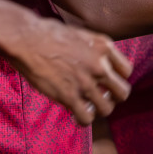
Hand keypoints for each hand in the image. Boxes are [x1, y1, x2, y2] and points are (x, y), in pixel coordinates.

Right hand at [9, 16, 132, 125]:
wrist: (26, 39)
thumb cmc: (47, 33)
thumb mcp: (80, 34)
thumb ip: (93, 50)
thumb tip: (98, 63)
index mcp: (104, 47)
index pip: (126, 70)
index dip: (117, 79)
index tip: (107, 82)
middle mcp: (100, 65)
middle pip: (122, 92)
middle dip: (113, 98)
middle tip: (100, 97)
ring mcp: (86, 82)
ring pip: (106, 109)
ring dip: (98, 111)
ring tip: (86, 107)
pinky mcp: (70, 96)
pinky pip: (86, 118)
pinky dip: (82, 120)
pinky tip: (75, 115)